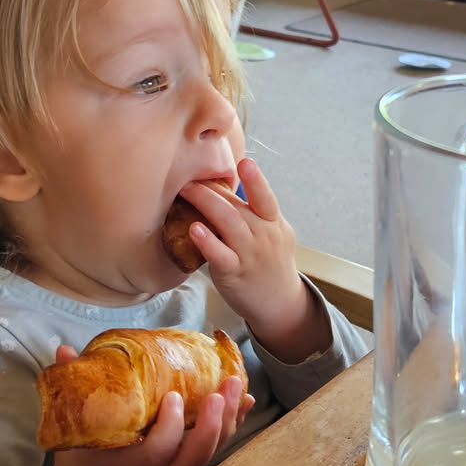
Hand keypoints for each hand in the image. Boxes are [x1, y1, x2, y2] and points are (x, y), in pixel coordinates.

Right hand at [44, 347, 252, 465]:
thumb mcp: (71, 436)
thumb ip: (71, 393)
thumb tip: (65, 349)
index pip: (154, 454)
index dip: (170, 429)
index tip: (176, 398)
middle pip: (192, 458)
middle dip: (213, 425)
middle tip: (221, 389)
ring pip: (207, 456)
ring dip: (227, 422)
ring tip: (236, 386)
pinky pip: (211, 452)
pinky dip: (230, 427)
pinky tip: (244, 401)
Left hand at [179, 158, 332, 364]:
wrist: (280, 303)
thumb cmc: (269, 262)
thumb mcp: (273, 234)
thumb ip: (255, 213)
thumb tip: (224, 189)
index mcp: (273, 223)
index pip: (265, 198)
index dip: (256, 180)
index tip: (244, 162)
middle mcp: (263, 236)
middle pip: (237, 207)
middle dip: (212, 189)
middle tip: (189, 177)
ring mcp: (249, 254)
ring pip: (228, 223)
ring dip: (205, 204)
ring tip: (185, 191)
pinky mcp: (234, 272)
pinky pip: (219, 254)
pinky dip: (207, 241)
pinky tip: (193, 229)